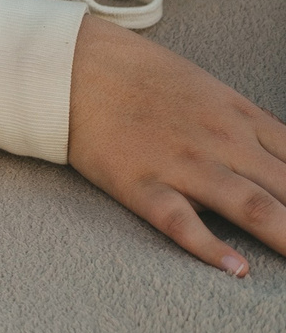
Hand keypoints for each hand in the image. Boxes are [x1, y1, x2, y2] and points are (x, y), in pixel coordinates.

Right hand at [67, 15, 285, 275]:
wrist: (69, 63)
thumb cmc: (137, 73)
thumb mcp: (207, 88)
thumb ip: (249, 126)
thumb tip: (283, 156)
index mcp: (240, 117)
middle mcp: (222, 143)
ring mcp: (182, 164)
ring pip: (251, 207)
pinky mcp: (141, 183)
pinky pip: (180, 220)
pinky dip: (209, 247)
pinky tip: (236, 269)